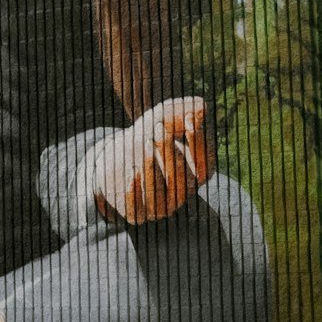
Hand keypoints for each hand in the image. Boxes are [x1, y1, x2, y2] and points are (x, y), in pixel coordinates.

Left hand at [89, 97, 212, 225]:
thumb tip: (202, 106)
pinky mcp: (138, 215)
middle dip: (171, 152)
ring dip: (153, 167)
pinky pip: (139, 212)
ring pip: (162, 194)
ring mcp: (160, 207)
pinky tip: (132, 172)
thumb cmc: (147, 135)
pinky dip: (135, 194)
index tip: (189, 119)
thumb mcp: (163, 117)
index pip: (206, 166)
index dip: (200, 143)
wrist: (115, 156)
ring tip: (145, 141)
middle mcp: (181, 195)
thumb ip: (182, 111)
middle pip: (182, 178)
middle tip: (158, 128)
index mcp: (194, 175)